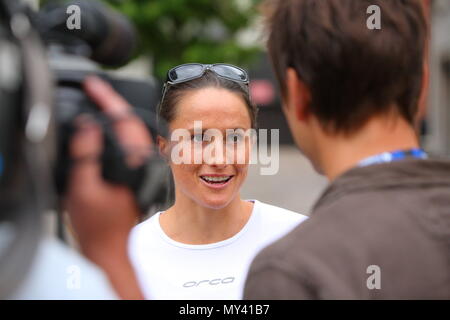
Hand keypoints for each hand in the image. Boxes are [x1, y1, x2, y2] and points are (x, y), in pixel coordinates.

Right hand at [64, 75, 150, 298]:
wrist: (110, 246)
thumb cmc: (97, 225)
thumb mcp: (83, 189)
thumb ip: (87, 155)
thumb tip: (88, 124)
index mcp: (135, 164)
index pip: (124, 121)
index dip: (108, 99)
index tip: (95, 85)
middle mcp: (144, 163)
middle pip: (132, 122)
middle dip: (113, 102)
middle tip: (95, 89)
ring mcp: (143, 167)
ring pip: (133, 131)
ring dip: (117, 114)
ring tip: (99, 101)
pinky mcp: (138, 172)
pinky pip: (130, 143)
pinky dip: (118, 129)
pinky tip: (107, 126)